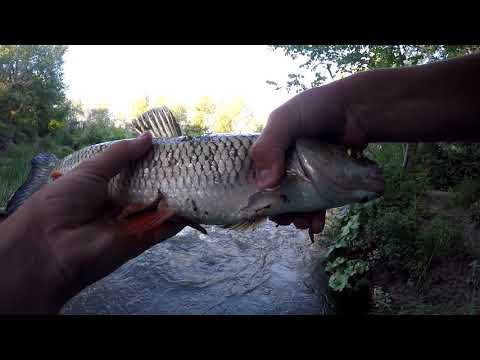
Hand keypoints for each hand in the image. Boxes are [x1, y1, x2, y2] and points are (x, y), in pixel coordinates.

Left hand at [0, 132, 184, 313]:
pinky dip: (179, 218)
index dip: (150, 162)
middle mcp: (120, 205)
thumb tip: (149, 137)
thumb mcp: (90, 170)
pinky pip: (163, 228)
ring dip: (176, 196)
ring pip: (159, 208)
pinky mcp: (142, 241)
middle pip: (148, 190)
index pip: (133, 173)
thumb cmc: (64, 201)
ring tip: (198, 179)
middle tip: (190, 163)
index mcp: (104, 188)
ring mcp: (132, 224)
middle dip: (166, 178)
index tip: (170, 151)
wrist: (52, 244)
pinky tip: (196, 204)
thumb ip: (121, 154)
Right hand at [250, 80, 367, 234]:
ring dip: (299, 217)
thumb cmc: (317, 108)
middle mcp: (287, 163)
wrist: (357, 108)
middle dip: (281, 210)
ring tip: (303, 224)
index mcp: (272, 150)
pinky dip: (317, 215)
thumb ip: (270, 146)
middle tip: (286, 220)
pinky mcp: (328, 181)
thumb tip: (264, 184)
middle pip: (278, 194)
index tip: (265, 209)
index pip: (258, 177)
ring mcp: (308, 173)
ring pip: (299, 201)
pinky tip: (317, 224)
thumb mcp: (286, 120)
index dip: (259, 195)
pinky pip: (320, 202)